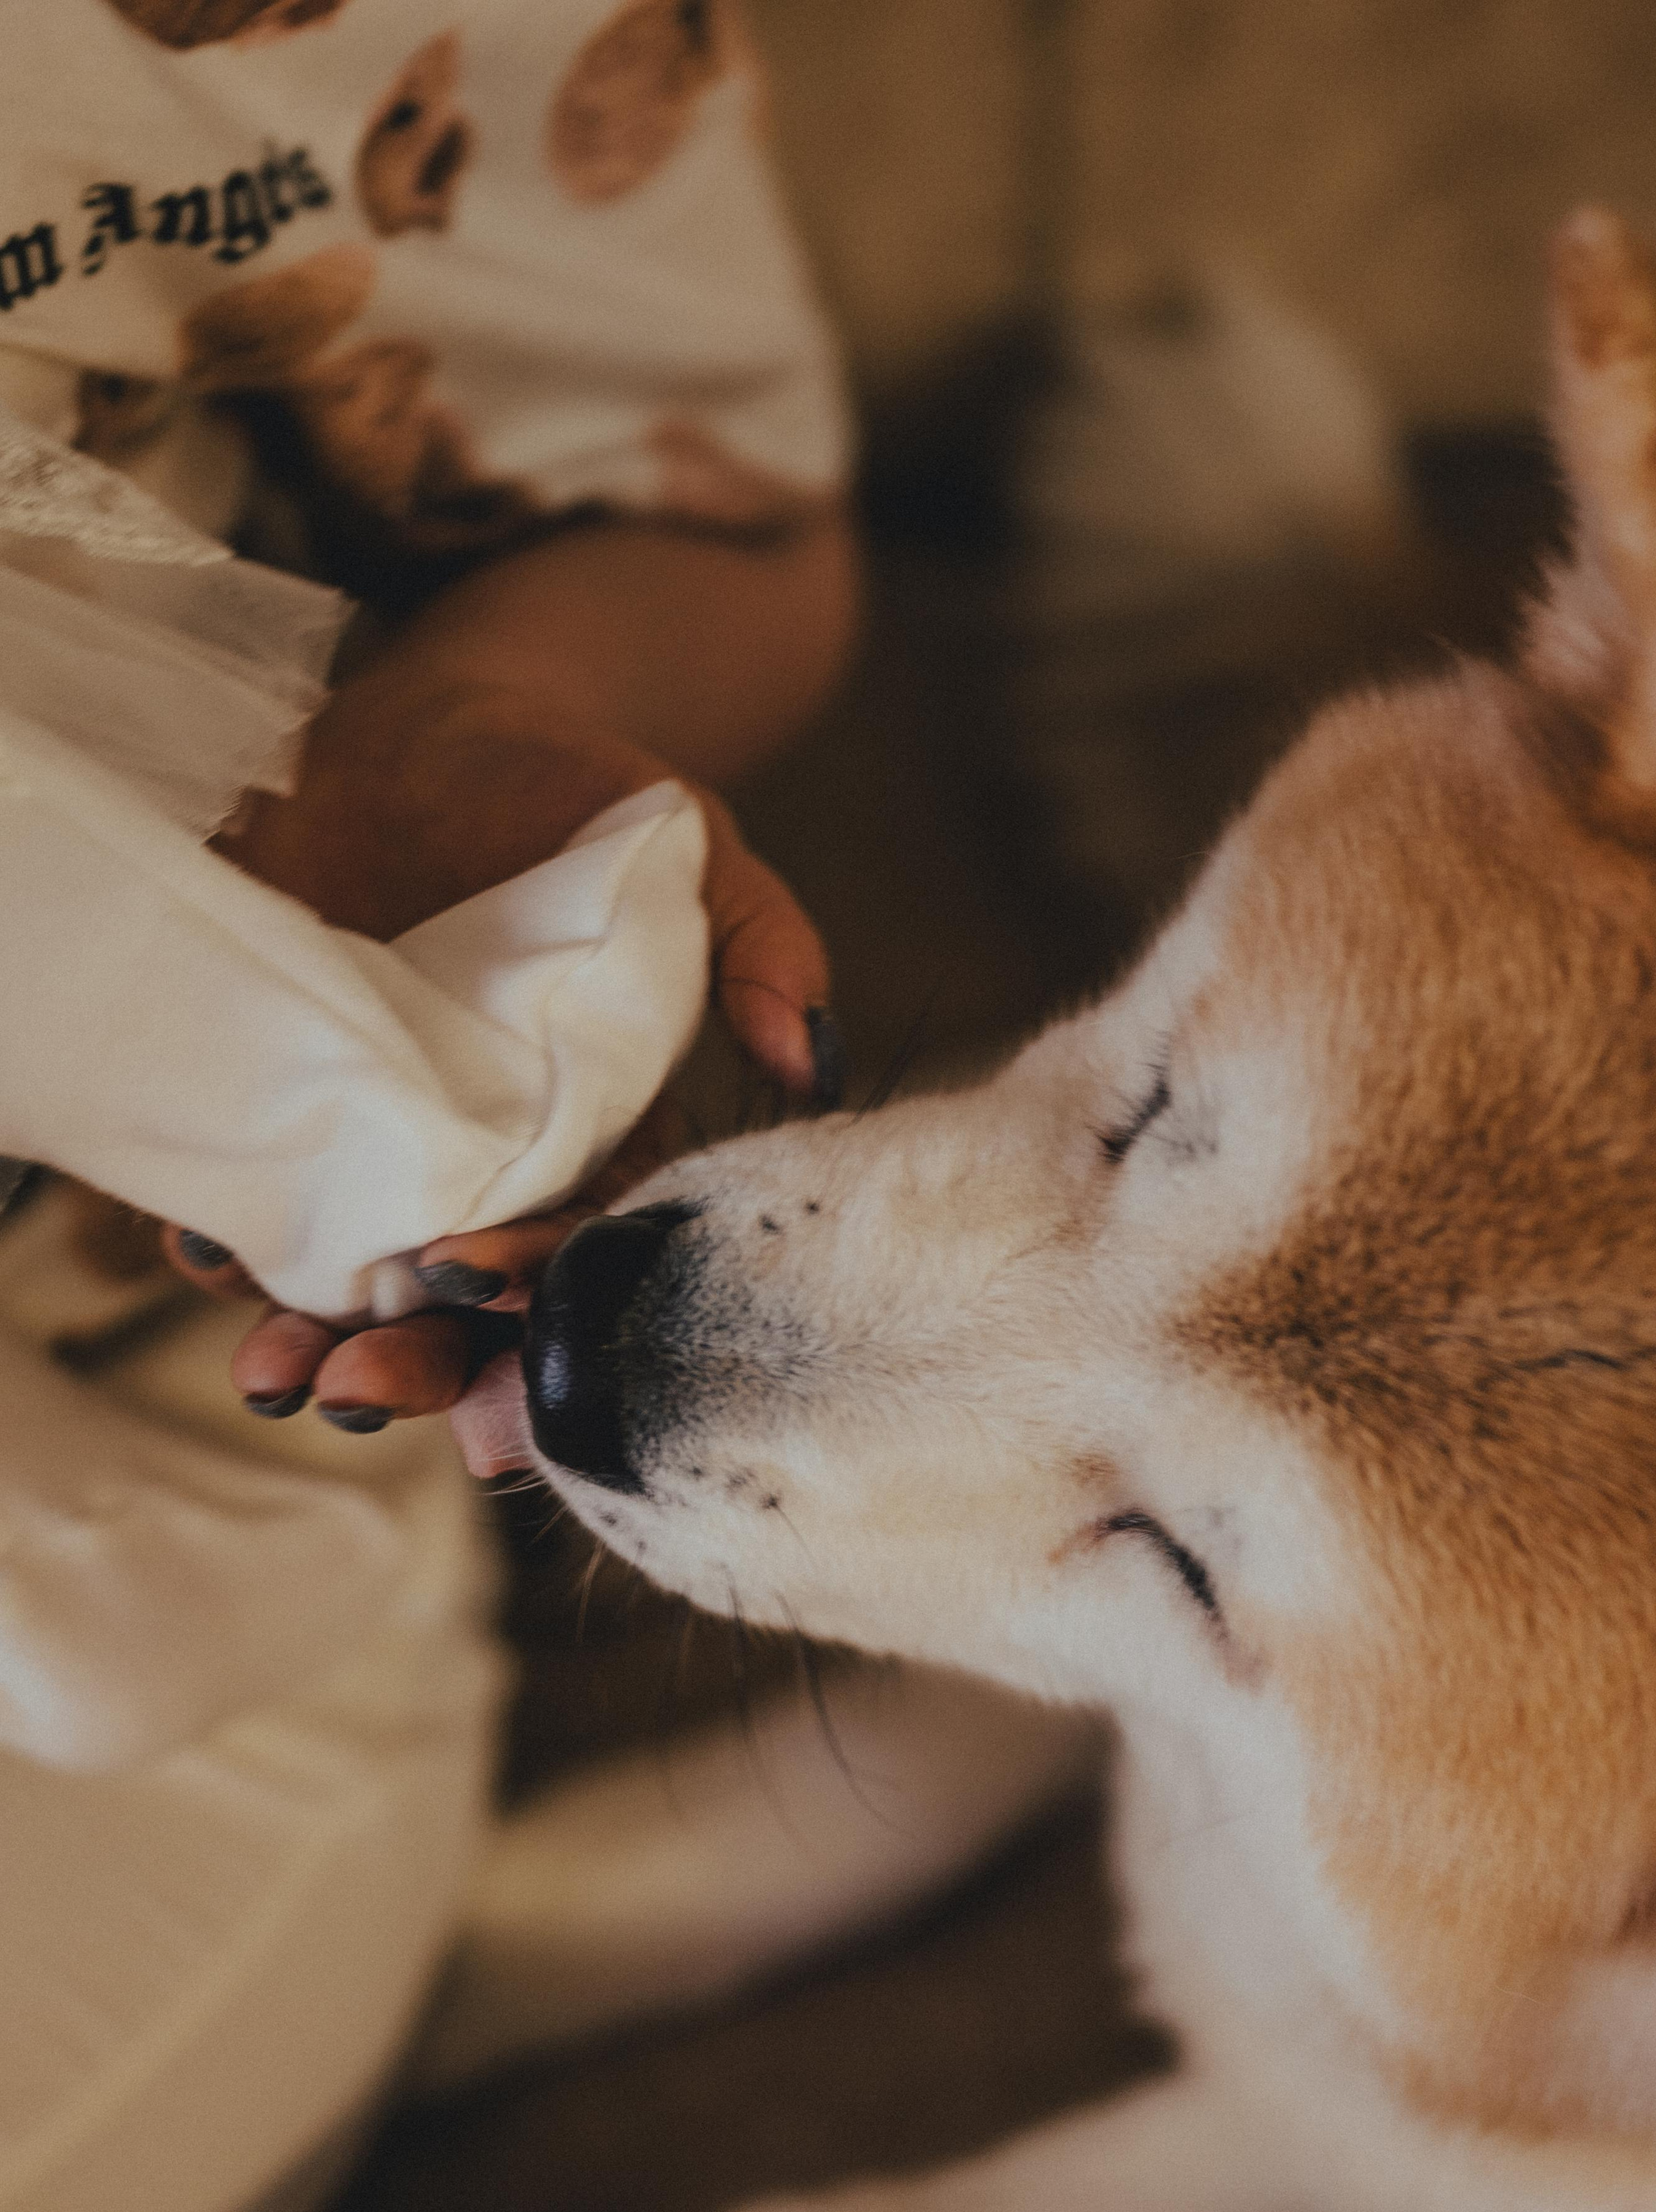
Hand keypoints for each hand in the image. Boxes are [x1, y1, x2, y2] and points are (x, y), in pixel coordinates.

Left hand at [165, 792, 840, 1434]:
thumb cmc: (582, 797)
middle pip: (465, 1314)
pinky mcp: (291, 1100)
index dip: (541, 1313)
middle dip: (419, 1368)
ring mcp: (384, 1148)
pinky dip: (223, 1236)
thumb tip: (803, 1059)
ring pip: (355, 1285)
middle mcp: (491, 1174)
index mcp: (599, 1149)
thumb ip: (761, 949)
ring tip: (276, 1372)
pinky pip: (254, 1197)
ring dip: (311, 1341)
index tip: (492, 1324)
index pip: (582, 1263)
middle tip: (364, 1389)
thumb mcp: (696, 856)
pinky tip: (201, 1250)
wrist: (434, 727)